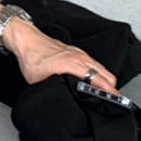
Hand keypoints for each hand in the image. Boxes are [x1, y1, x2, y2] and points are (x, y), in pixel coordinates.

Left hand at [4, 16, 119, 93]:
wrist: (27, 40)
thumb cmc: (31, 57)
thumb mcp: (38, 80)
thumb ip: (51, 89)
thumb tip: (58, 99)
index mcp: (72, 65)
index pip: (98, 79)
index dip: (108, 91)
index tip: (113, 100)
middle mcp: (79, 58)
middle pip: (106, 74)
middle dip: (110, 88)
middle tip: (109, 100)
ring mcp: (79, 53)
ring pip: (101, 68)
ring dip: (105, 80)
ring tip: (104, 92)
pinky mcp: (76, 52)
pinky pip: (94, 63)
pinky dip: (98, 72)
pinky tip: (93, 80)